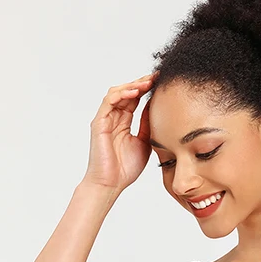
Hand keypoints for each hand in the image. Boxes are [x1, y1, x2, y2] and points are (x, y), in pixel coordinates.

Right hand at [81, 71, 158, 191]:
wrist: (111, 184)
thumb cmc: (125, 169)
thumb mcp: (144, 142)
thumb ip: (147, 124)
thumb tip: (156, 108)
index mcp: (123, 122)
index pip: (134, 99)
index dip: (146, 89)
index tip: (161, 82)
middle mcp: (113, 118)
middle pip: (126, 92)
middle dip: (141, 83)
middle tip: (156, 77)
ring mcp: (105, 119)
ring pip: (117, 93)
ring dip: (132, 86)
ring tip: (147, 83)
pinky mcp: (99, 123)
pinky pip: (109, 102)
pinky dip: (121, 94)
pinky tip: (134, 93)